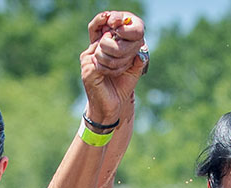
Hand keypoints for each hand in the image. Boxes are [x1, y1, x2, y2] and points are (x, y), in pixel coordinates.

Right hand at [80, 11, 147, 126]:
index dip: (122, 41)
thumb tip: (143, 44)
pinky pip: (104, 62)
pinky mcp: (88, 71)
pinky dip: (114, 68)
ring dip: (119, 61)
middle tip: (128, 63)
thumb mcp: (131, 70)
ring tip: (122, 71)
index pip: (109, 34)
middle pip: (108, 40)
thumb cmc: (119, 89)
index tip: (131, 54)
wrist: (111, 109)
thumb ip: (136, 57)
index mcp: (98, 50)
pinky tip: (117, 75)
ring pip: (106, 49)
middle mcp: (90, 53)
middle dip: (122, 51)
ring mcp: (87, 62)